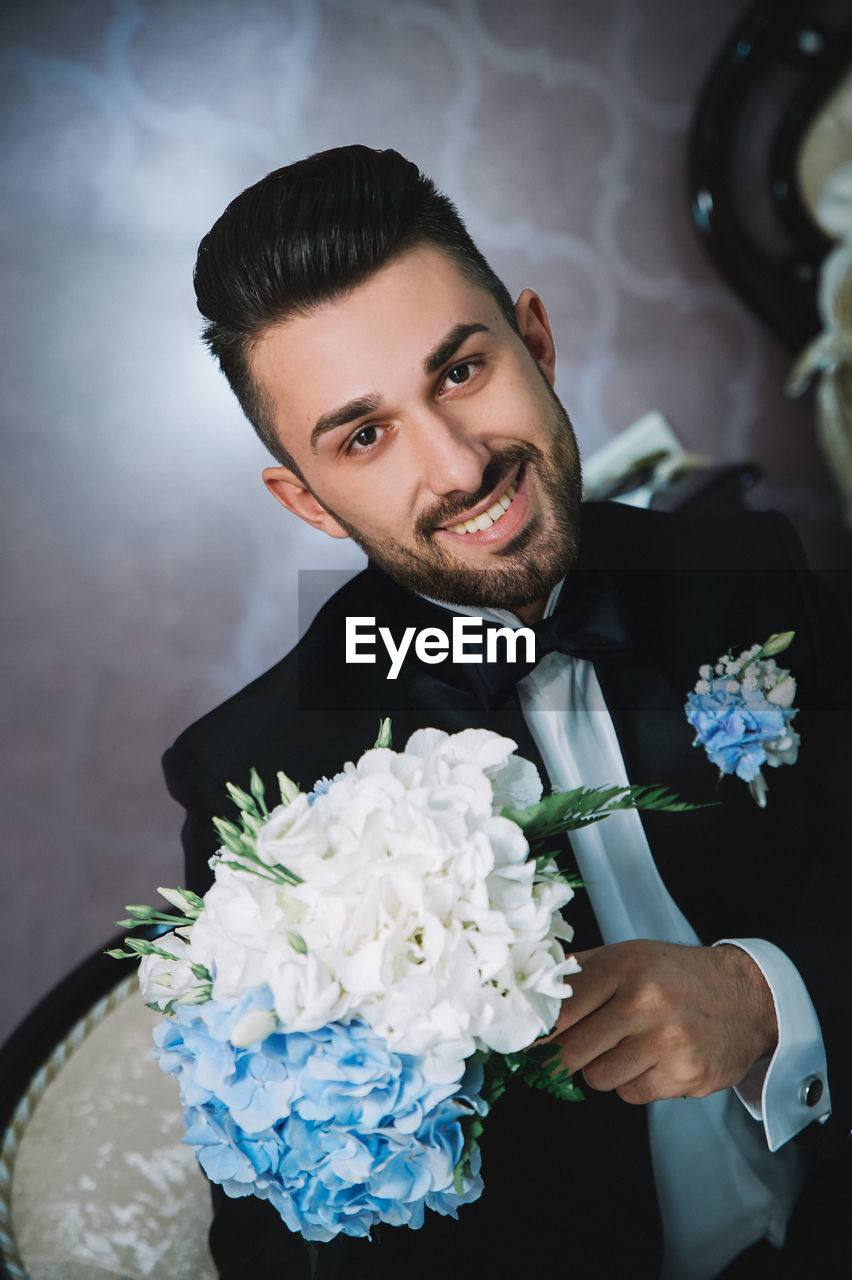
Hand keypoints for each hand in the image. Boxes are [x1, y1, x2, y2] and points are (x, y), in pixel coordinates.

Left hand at [541, 940, 777, 1104]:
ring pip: (598, 1078)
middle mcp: (646, 1002)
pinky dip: (633, 1083)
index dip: (536, 1033)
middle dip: (562, 1057)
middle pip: (571, 1052)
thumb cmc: (674, 975)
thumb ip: (579, 972)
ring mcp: (669, 1042)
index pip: (560, 1011)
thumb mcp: (627, 955)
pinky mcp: (686, 1075)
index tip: (523, 1043)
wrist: (746, 995)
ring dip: (602, 1069)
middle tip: (567, 1051)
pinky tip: (651, 1060)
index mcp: (625, 966)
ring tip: (626, 1046)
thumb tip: (528, 989)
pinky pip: (631, 1095)